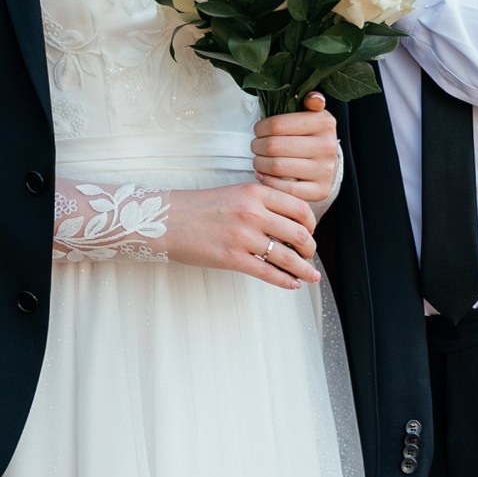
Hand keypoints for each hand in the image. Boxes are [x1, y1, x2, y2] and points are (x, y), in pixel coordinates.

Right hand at [163, 177, 322, 288]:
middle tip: (310, 255)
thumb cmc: (200, 208)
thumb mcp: (235, 193)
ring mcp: (243, 237)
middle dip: (310, 249)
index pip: (299, 208)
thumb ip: (262, 203)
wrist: (166, 220)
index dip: (311, 223)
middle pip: (299, 233)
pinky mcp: (232, 258)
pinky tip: (293, 284)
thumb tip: (290, 222)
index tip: (311, 231)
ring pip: (287, 256)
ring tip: (309, 274)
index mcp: (255, 192)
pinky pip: (269, 273)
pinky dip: (286, 281)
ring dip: (303, 268)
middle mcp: (253, 212)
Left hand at [252, 91, 341, 220]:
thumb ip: (309, 101)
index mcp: (325, 122)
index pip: (277, 124)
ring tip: (259, 160)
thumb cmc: (309, 137)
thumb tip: (313, 98)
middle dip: (257, 146)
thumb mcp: (311, 115)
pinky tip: (264, 175)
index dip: (260, 128)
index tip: (258, 130)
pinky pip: (284, 188)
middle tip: (256, 147)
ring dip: (259, 164)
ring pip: (277, 166)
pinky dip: (268, 181)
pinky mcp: (320, 190)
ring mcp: (325, 170)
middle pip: (274, 146)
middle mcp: (328, 146)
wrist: (326, 165)